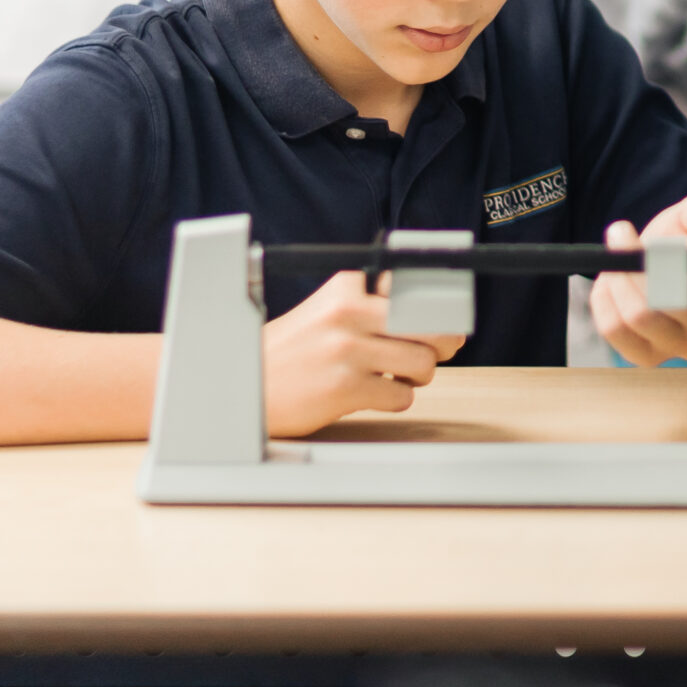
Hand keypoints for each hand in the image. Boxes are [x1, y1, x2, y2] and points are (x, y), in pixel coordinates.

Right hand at [260, 271, 464, 435]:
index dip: (435, 307)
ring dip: (417, 375)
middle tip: (437, 350)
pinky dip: (395, 399)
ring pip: (423, 362)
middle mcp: (348, 314)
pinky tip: (373, 393)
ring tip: (395, 375)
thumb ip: (373, 308)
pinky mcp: (346, 388)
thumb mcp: (327, 312)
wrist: (243, 384)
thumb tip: (437, 318)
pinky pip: (402, 396)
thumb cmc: (292, 351)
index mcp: (346, 289)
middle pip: (430, 323)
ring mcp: (348, 351)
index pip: (414, 287)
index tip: (442, 317)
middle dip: (443, 341)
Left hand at [589, 190, 686, 367]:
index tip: (650, 242)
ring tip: (616, 257)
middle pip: (664, 302)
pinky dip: (604, 301)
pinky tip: (611, 283)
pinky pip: (615, 330)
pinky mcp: (648, 354)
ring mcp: (678, 343)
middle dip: (633, 264)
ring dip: (617, 279)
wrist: (683, 277)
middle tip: (621, 234)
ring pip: (637, 317)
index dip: (669, 264)